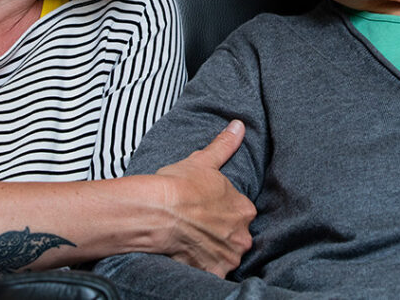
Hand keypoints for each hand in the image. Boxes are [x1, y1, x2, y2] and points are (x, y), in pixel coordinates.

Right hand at [152, 119, 256, 276]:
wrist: (156, 212)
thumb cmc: (179, 185)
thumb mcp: (203, 161)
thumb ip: (224, 145)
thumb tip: (239, 126)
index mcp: (244, 209)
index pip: (239, 213)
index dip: (222, 211)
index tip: (206, 210)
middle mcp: (241, 235)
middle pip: (235, 236)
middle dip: (220, 233)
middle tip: (197, 226)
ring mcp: (227, 257)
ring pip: (224, 255)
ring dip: (212, 250)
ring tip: (190, 241)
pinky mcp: (211, 273)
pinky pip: (211, 272)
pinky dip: (201, 266)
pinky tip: (187, 256)